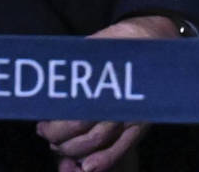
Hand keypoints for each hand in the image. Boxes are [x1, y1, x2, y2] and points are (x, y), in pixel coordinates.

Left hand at [38, 14, 178, 171]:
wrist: (157, 38)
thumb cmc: (121, 41)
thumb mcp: (95, 46)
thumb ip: (76, 64)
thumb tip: (50, 80)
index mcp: (106, 82)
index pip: (74, 115)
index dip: (55, 125)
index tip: (42, 123)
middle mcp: (120, 103)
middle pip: (83, 131)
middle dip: (58, 137)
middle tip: (45, 131)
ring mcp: (131, 115)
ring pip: (97, 142)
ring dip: (73, 149)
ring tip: (58, 144)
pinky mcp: (140, 124)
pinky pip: (122, 148)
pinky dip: (104, 161)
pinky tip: (87, 167)